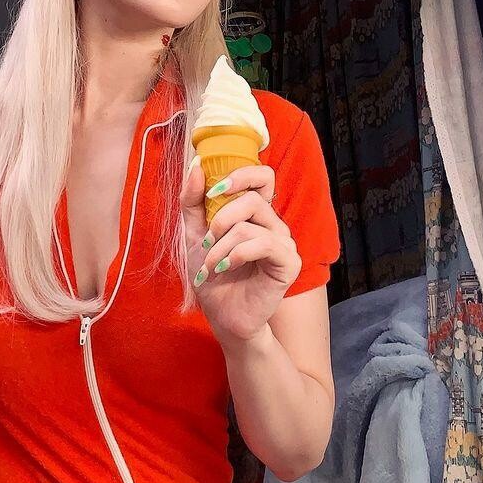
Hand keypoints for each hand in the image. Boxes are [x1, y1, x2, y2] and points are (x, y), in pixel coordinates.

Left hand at [179, 157, 300, 345]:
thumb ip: (193, 202)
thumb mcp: (193, 235)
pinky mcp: (289, 263)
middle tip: (206, 241)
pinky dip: (236, 255)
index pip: (263, 177)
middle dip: (220, 219)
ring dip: (220, 246)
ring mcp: (284, 243)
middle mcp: (273, 225)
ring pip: (250, 226)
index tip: (213, 191)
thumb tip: (195, 166)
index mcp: (256, 214)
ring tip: (210, 265)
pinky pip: (263, 245)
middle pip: (252, 199)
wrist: (222, 316)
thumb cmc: (212, 276)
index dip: (240, 175)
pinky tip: (224, 268)